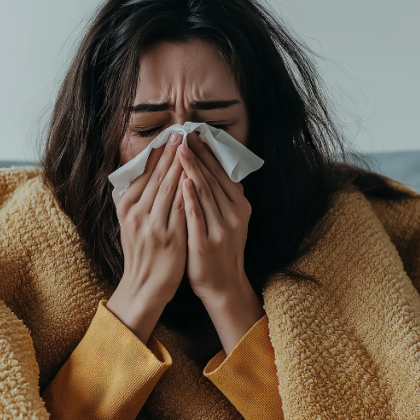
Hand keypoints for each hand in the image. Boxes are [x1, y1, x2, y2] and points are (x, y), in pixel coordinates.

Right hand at [107, 133, 187, 342]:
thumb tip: (149, 171)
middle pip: (158, 177)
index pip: (144, 173)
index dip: (158, 154)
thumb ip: (139, 199)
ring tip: (191, 147)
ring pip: (171, 188)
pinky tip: (197, 176)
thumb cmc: (142, 252)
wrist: (144, 286)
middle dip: (172, 153)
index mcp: (126, 207)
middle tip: (182, 133)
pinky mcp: (169, 237)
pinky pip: (182, 208)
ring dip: (182, 165)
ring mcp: (153, 225)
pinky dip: (189, 190)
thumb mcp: (131, 222)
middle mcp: (136, 214)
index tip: (170, 136)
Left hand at [178, 132, 263, 353]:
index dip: (207, 153)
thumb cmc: (219, 249)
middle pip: (213, 178)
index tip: (194, 134)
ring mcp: (221, 228)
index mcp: (239, 206)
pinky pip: (196, 215)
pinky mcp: (206, 242)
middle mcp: (234, 214)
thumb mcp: (227, 220)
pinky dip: (190, 197)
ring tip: (179, 150)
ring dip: (192, 169)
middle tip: (183, 134)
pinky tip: (182, 182)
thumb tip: (209, 168)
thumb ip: (220, 197)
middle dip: (197, 155)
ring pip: (205, 193)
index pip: (222, 173)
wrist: (222, 285)